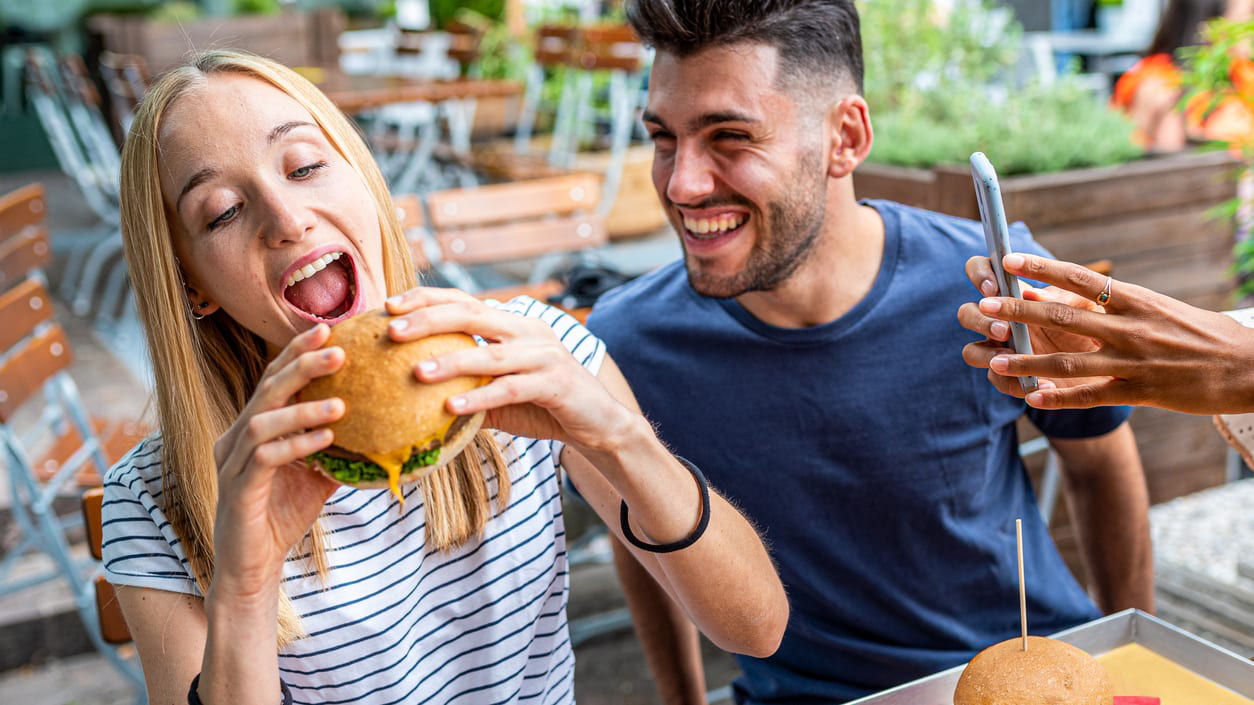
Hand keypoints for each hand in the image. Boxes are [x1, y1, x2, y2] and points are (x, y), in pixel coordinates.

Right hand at [211, 324, 344, 602]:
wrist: (252, 566)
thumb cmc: (282, 515)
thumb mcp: (317, 474)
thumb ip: (338, 448)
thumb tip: (383, 427)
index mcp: (251, 427)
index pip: (273, 379)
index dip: (298, 352)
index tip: (331, 329)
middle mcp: (235, 437)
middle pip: (267, 389)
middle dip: (302, 365)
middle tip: (339, 348)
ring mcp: (232, 462)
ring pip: (263, 420)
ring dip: (303, 407)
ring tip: (342, 401)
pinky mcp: (237, 489)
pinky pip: (266, 459)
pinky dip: (297, 444)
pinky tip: (327, 439)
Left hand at [385, 288, 634, 451]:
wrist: (599, 424)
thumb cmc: (544, 405)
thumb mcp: (499, 392)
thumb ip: (466, 387)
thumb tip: (413, 399)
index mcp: (512, 324)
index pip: (464, 301)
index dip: (426, 299)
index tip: (389, 306)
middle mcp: (527, 330)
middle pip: (472, 313)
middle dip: (428, 318)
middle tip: (392, 330)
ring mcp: (544, 355)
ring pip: (489, 353)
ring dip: (450, 362)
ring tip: (415, 371)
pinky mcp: (555, 383)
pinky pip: (510, 388)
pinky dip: (480, 398)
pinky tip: (452, 408)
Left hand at [959, 253, 1253, 413]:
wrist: (1251, 366)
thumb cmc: (1201, 334)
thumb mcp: (1159, 307)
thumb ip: (1114, 304)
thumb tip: (1064, 293)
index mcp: (1136, 299)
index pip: (1079, 278)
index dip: (1040, 269)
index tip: (1008, 260)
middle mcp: (1132, 327)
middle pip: (1064, 316)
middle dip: (1020, 311)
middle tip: (985, 306)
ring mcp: (1135, 361)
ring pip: (1070, 361)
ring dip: (1029, 362)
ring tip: (995, 360)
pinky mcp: (1143, 392)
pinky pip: (1092, 396)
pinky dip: (1060, 398)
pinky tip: (1032, 400)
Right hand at [959, 256, 1108, 398]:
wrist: (1113, 362)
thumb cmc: (1098, 323)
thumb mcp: (1088, 306)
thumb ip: (1063, 299)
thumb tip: (1033, 295)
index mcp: (1015, 293)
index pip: (981, 272)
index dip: (980, 276)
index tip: (994, 288)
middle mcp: (1001, 320)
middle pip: (967, 313)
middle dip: (980, 320)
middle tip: (1004, 330)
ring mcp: (1000, 350)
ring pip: (971, 351)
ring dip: (985, 355)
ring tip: (1009, 360)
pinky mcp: (1010, 378)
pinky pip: (1000, 382)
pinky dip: (1019, 384)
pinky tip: (1046, 386)